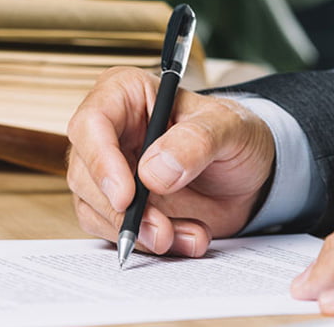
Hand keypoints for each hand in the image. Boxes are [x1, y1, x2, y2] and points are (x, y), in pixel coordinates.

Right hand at [67, 67, 274, 257]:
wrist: (249, 173)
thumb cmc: (235, 133)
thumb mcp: (229, 127)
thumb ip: (197, 141)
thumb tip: (153, 171)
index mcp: (128, 92)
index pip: (92, 122)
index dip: (101, 161)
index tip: (127, 196)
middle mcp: (111, 129)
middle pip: (85, 172)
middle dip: (122, 210)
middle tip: (162, 229)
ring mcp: (111, 168)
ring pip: (94, 207)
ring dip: (138, 231)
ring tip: (187, 234)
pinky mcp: (118, 202)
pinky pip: (113, 230)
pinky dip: (148, 242)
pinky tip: (185, 237)